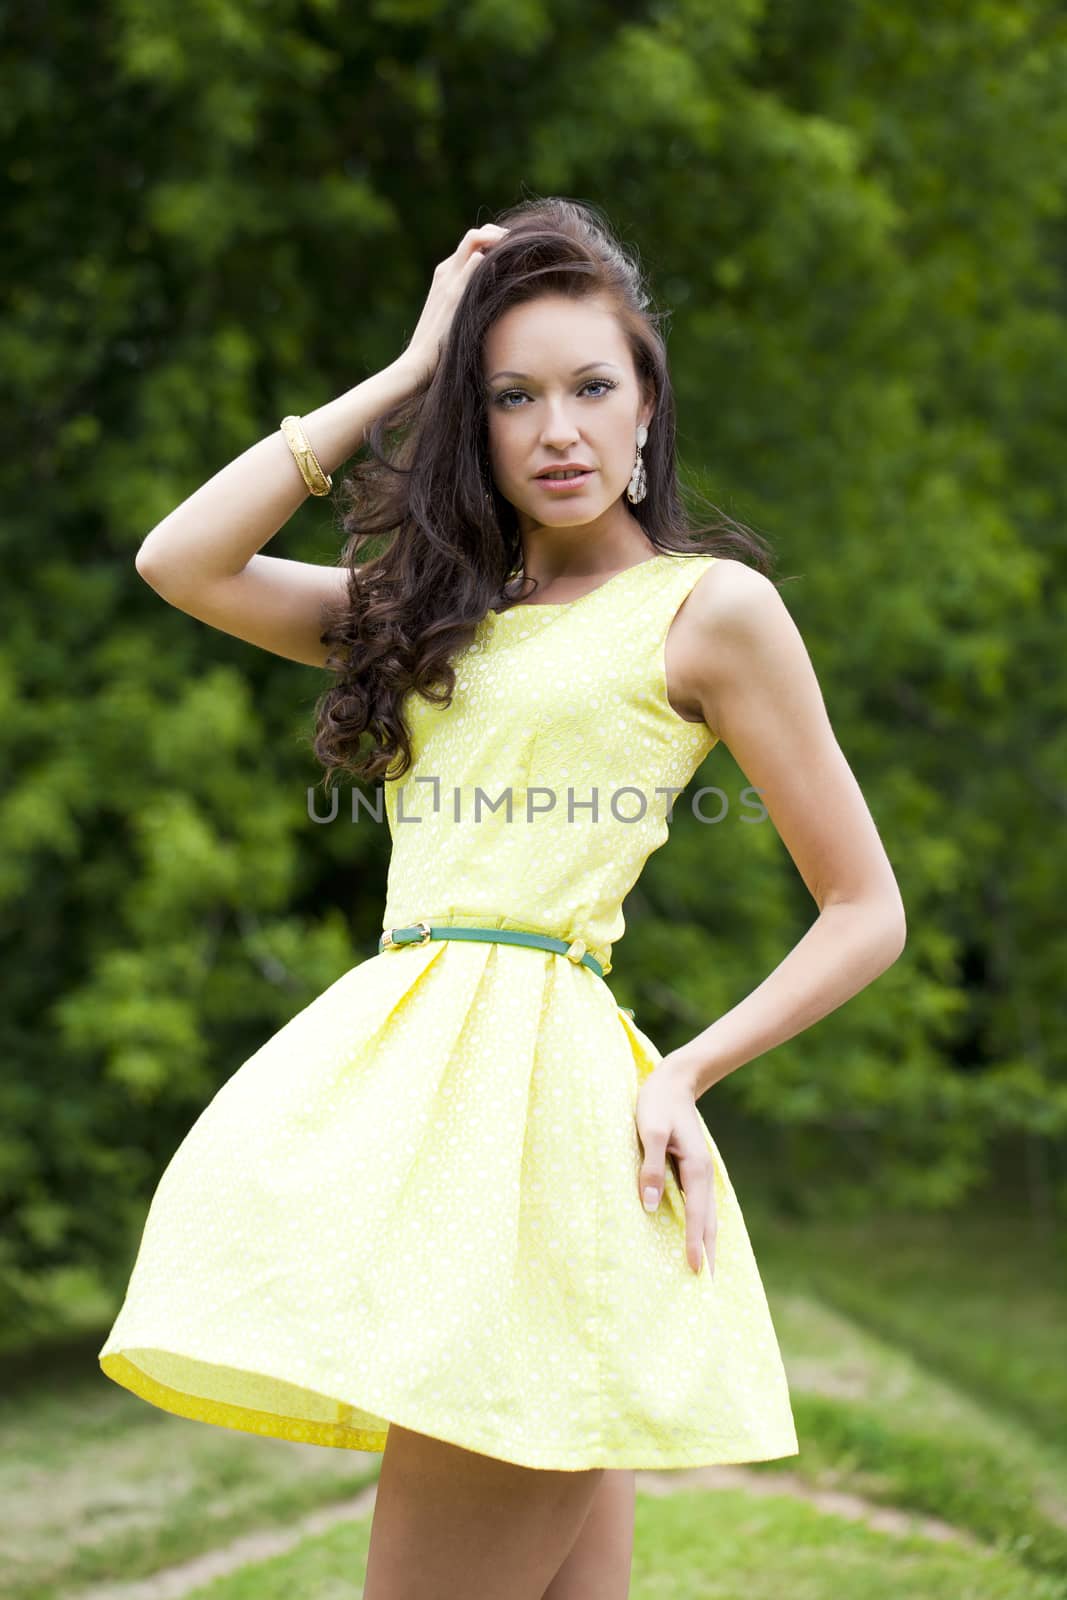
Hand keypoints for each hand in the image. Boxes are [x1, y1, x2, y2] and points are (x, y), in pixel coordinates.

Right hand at [399, 224, 509, 387]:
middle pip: (473, 235)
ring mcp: (448, 280)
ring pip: (473, 239)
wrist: (417, 364)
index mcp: (445, 276)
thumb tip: (496, 307)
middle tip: (521, 244)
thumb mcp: (457, 321)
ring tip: (518, 246)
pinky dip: (491, 253)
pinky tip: (509, 259)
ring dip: (496, 237)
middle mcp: (445, 272)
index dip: (493, 240)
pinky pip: (473, 262)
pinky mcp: (452, 293)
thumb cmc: (438, 351)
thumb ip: (470, 307)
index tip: (515, 250)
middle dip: (498, 233)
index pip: (472, 243)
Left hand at [635, 1054, 717, 1276]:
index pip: (696, 1215)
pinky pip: (699, 1205)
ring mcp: (700, 1173)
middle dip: (708, 1252)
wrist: (672, 1080)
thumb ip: (650, 1167)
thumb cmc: (656, 1104)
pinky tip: (695, 1236)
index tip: (696, 1271)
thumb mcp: (648, 1132)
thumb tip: (651, 1206)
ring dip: (707, 1242)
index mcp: (696, 1168)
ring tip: (705, 1270)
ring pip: (707, 1215)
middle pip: (709, 1222)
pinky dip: (701, 1226)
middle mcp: (703, 1174)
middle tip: (709, 1287)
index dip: (695, 1244)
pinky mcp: (692, 1169)